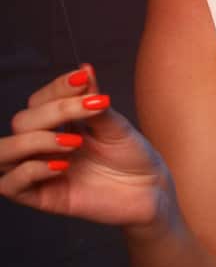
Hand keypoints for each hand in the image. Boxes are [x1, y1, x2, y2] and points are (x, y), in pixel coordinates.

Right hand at [1, 66, 170, 231]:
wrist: (150, 190)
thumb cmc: (133, 156)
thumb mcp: (116, 126)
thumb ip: (94, 103)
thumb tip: (84, 69)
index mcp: (58, 124)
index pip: (39, 101)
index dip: (56, 89)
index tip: (82, 80)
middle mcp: (42, 145)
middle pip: (21, 121)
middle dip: (52, 114)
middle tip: (88, 114)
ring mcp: (38, 171)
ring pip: (3, 152)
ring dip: (33, 142)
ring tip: (73, 143)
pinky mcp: (40, 197)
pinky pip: (9, 185)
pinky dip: (30, 171)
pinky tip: (61, 167)